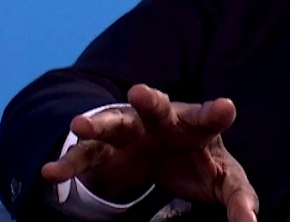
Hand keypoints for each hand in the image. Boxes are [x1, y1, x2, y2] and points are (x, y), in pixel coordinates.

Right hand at [40, 84, 258, 221]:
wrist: (160, 154)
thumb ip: (238, 197)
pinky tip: (51, 172)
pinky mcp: (106, 151)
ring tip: (78, 125)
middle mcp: (161, 122)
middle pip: (156, 108)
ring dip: (96, 124)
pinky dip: (69, 164)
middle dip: (148, 101)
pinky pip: (86, 157)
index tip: (226, 107)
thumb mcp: (222, 180)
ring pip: (113, 124)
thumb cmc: (197, 161)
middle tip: (140, 93)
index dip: (215, 112)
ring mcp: (130, 132)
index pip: (208, 117)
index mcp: (195, 125)